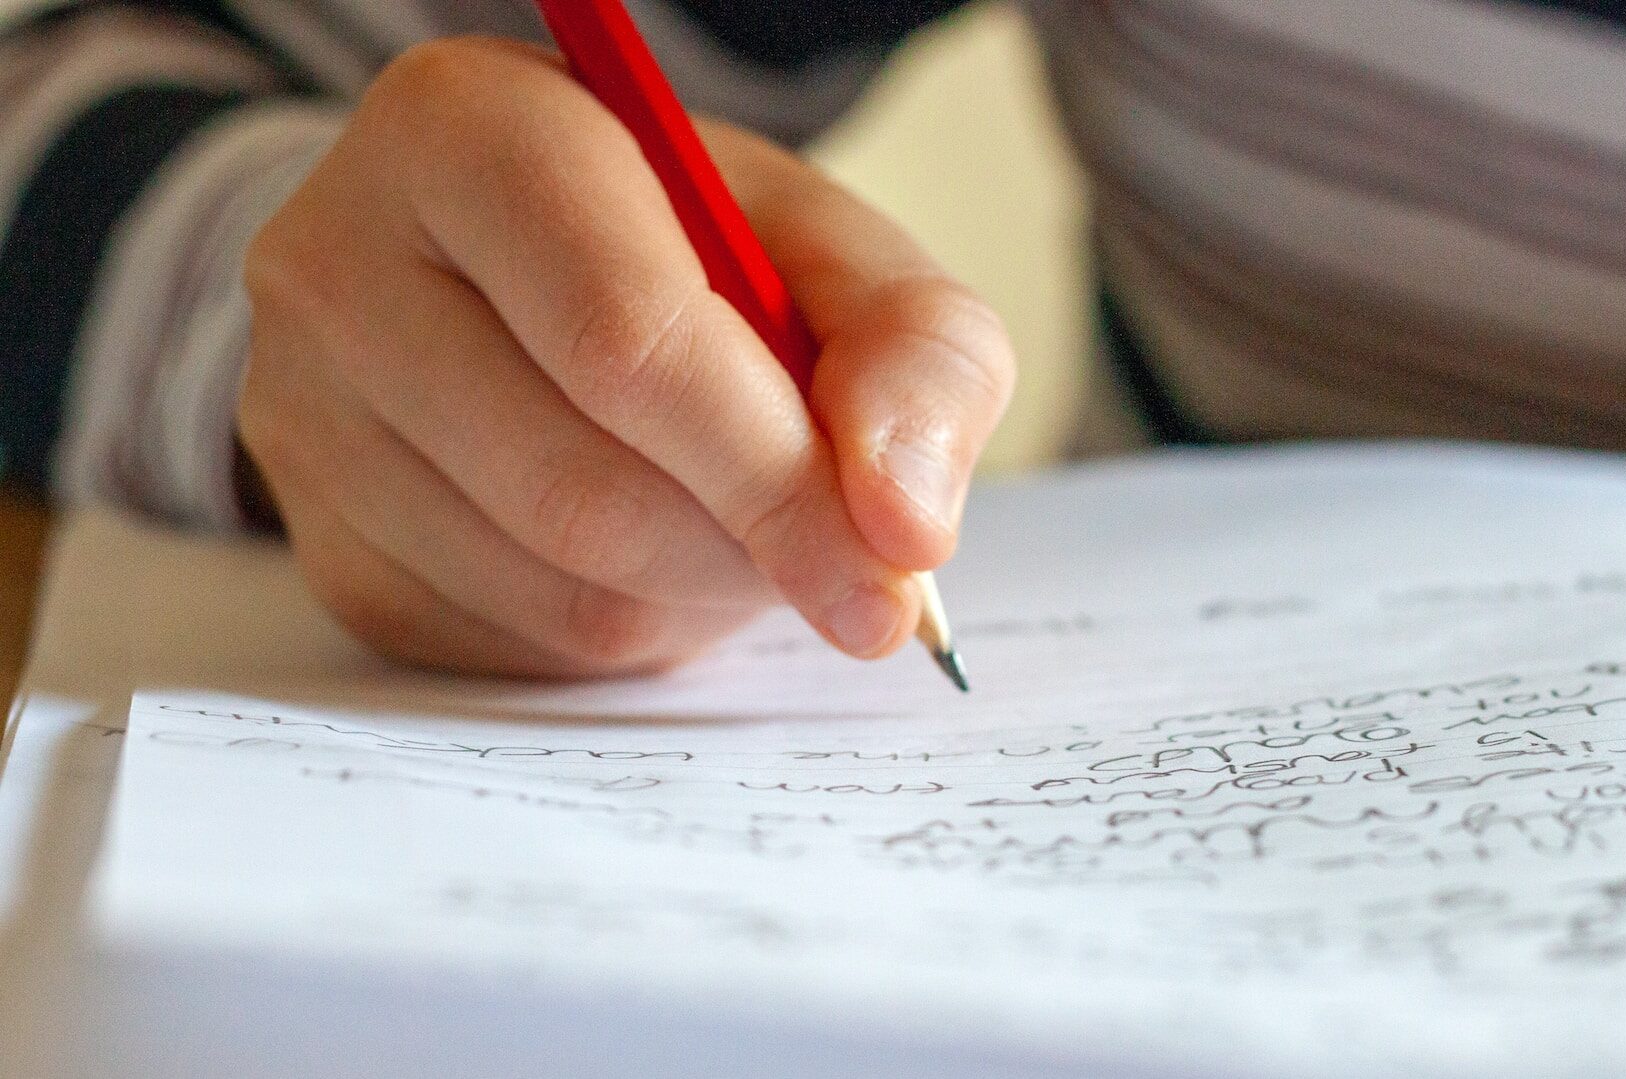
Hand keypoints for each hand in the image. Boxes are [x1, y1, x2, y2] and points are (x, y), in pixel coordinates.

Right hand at [238, 37, 1014, 677]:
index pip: (625, 340)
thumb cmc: (695, 253)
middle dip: (748, 548)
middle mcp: (338, 264)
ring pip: (552, 586)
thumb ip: (917, 353)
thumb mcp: (833, 254)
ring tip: (734, 522)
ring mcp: (303, 416)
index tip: (886, 571)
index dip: (776, 475)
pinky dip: (625, 629)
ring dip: (696, 593)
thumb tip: (905, 524)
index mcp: (469, 131)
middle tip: (831, 554)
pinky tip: (648, 555)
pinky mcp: (319, 542)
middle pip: (583, 486)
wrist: (536, 281)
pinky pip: (511, 647)